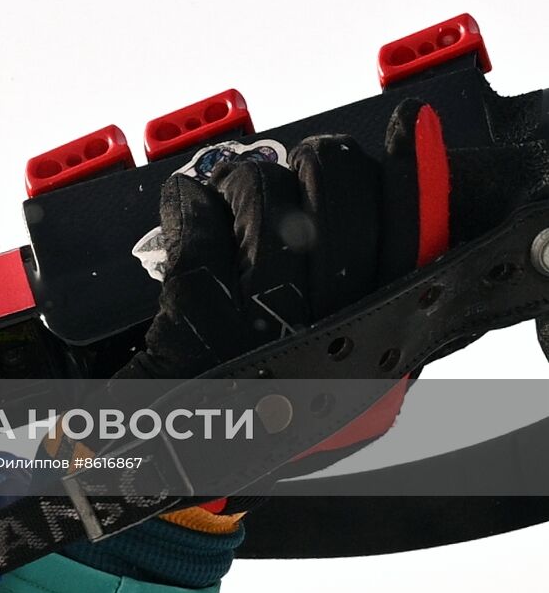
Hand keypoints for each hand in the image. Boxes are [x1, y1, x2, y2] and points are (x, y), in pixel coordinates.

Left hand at [48, 99, 546, 517]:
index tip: (410, 128)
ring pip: (266, 209)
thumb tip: (376, 208)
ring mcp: (259, 334)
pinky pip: (198, 234)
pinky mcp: (192, 326)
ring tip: (232, 198)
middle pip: (339, 210)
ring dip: (247, 186)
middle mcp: (325, 340)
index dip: (415, 181)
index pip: (412, 245)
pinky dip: (187, 206)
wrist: (176, 464)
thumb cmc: (255, 410)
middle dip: (319, 169)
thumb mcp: (334, 366)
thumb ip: (363, 295)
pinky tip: (184, 203)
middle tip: (304, 168)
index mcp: (370, 347)